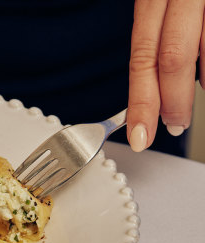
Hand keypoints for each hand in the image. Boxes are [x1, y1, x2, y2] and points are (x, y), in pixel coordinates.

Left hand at [127, 0, 203, 151]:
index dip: (141, 101)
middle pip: (173, 59)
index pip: (143, 56)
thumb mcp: (165, 0)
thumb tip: (165, 81)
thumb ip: (163, 33)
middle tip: (173, 125)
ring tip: (190, 102)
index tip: (139, 133)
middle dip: (172, 103)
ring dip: (202, 86)